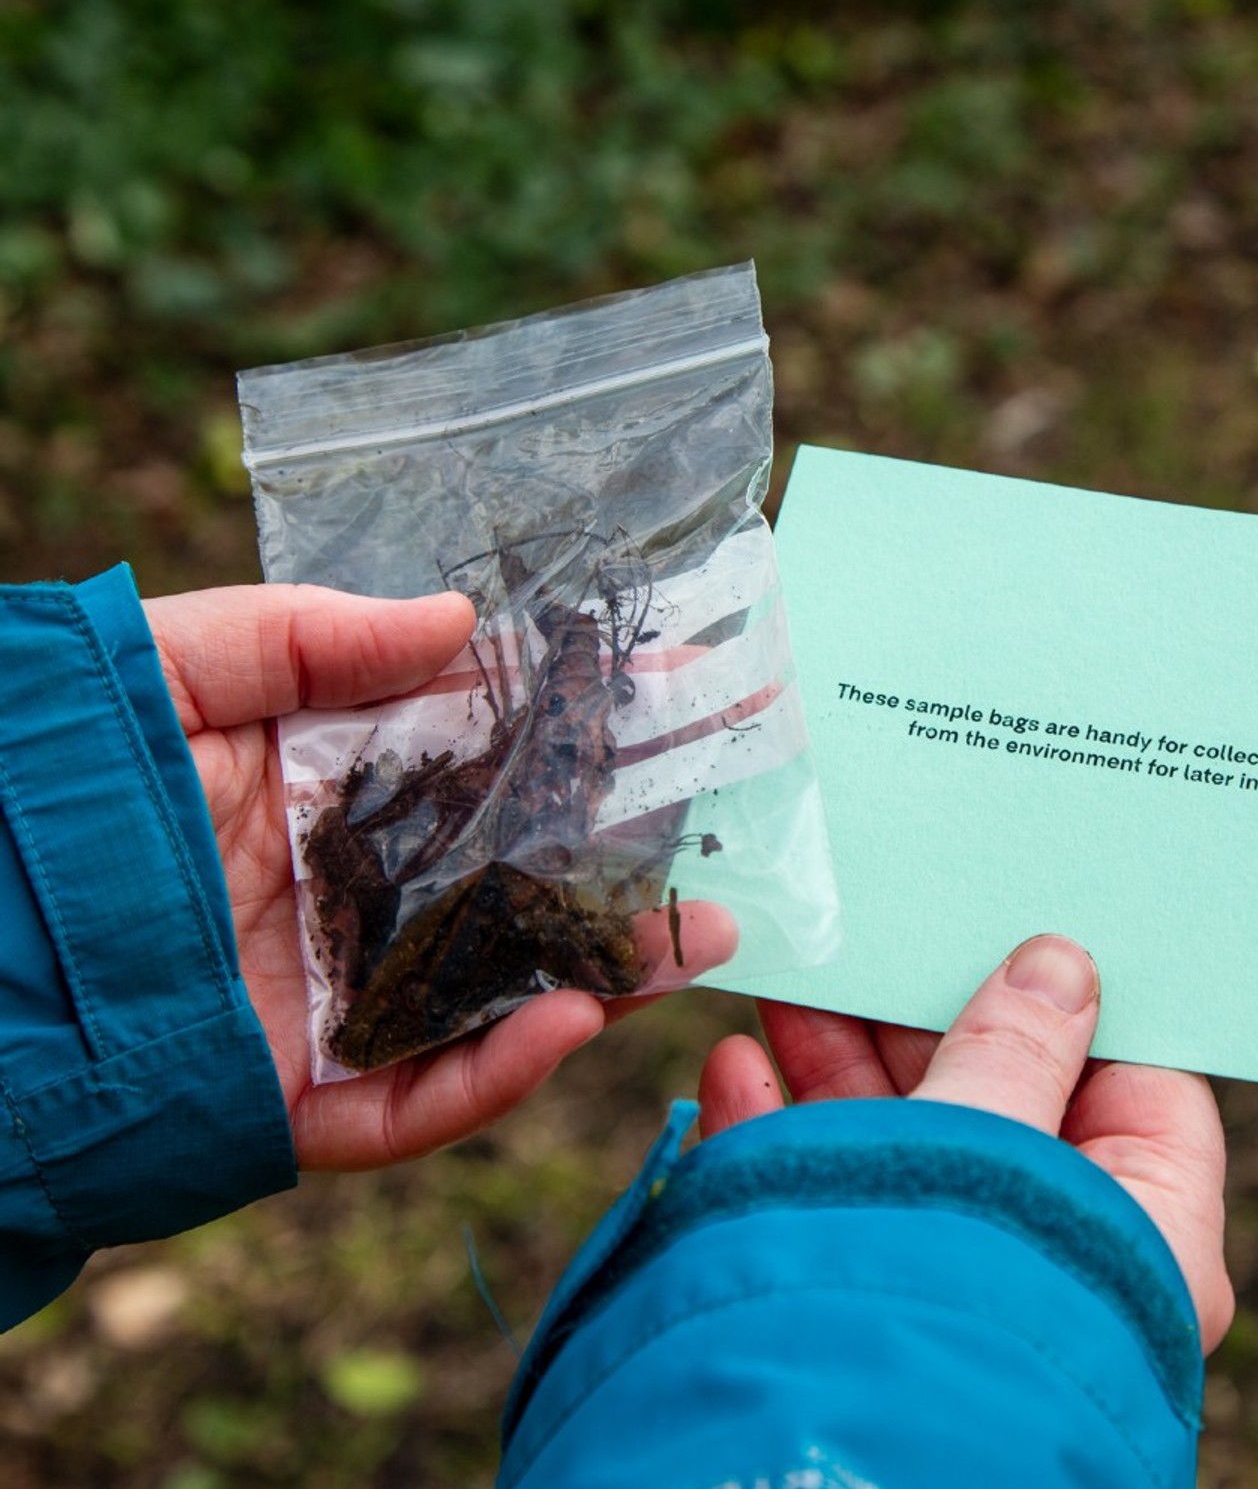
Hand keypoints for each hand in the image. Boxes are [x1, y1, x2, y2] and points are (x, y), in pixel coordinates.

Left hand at [146, 584, 735, 1171]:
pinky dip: (494, 1074)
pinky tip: (571, 1020)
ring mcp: (332, 998)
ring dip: (603, 971)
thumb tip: (460, 620)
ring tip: (702, 938)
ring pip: (491, 991)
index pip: (486, 757)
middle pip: (513, 878)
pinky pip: (415, 1098)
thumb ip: (307, 638)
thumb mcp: (172, 670)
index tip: (673, 692)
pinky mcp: (299, 1097)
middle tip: (728, 827)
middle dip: (625, 856)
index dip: (580, 727)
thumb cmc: (52, 782)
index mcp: (333, 790)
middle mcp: (351, 893)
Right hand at [698, 934, 1232, 1352]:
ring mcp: (949, 1273)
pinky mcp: (856, 1290)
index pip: (1139, 1090)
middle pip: (1002, 1101)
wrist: (810, 1465)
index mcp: (1140, 1236)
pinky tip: (739, 1067)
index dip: (1082, 1003)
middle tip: (885, 934)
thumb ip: (1018, 1051)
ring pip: (904, 1139)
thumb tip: (1060, 963)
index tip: (1020, 927)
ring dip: (839, 1058)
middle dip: (930, 1017)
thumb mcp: (992, 1146)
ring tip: (797, 978)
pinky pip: (828, 1193)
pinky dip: (782, 1129)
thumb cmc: (946, 1300)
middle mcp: (1052, 1258)